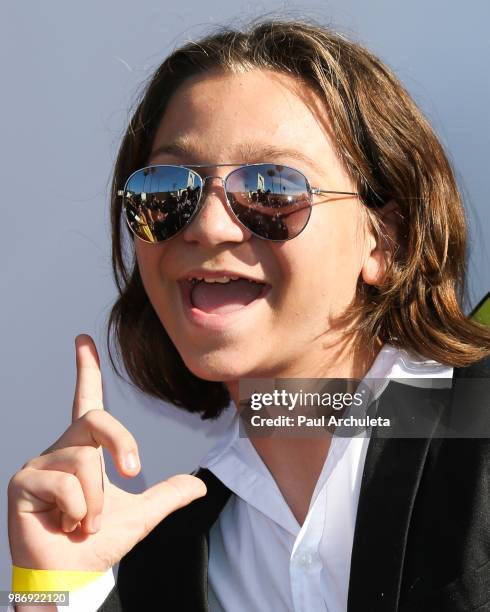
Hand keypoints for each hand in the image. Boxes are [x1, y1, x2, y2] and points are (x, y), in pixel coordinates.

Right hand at [7, 334, 205, 570]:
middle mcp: (62, 449)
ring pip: (86, 464)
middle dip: (121, 444)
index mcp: (86, 449)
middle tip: (134, 472)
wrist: (73, 577)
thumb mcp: (143, 515)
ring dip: (98, 504)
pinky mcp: (23, 483)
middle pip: (95, 421)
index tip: (83, 339)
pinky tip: (65, 525)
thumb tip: (200, 486)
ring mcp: (40, 465)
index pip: (87, 400)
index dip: (87, 369)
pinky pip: (67, 486)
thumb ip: (169, 495)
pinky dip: (80, 512)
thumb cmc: (99, 543)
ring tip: (84, 522)